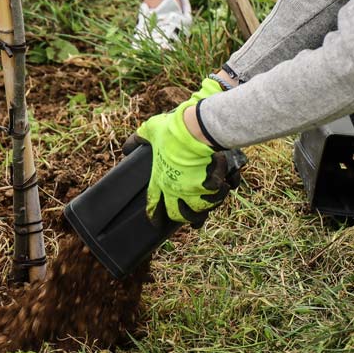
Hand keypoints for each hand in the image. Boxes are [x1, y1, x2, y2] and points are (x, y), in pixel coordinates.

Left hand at [122, 82, 234, 226]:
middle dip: (180, 217)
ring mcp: (195, 190)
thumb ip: (138, 139)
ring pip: (200, 211)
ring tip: (205, 207)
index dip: (154, 216)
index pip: (153, 204)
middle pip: (177, 214)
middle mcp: (177, 189)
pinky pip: (219, 194)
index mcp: (160, 180)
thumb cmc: (173, 129)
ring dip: (203, 210)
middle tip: (183, 216)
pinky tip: (226, 188)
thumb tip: (126, 149)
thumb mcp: (151, 131)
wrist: (198, 129)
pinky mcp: (213, 185)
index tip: (156, 223)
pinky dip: (223, 191)